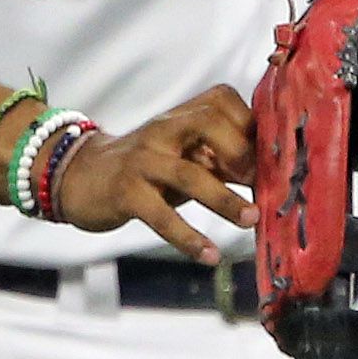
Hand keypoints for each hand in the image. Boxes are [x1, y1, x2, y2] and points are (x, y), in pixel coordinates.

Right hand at [52, 88, 254, 257]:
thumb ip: (225, 158)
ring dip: (224, 199)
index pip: (223, 102)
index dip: (252, 127)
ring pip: (188, 173)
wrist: (81, 176)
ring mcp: (143, 159)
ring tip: (251, 220)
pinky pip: (160, 216)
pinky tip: (209, 256)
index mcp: (183, 116)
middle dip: (241, 152)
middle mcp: (163, 129)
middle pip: (208, 121)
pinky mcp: (126, 192)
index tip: (272, 158)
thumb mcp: (187, 155)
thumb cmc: (149, 168)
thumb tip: (276, 175)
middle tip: (262, 185)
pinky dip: (187, 238)